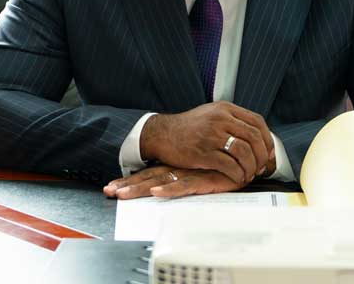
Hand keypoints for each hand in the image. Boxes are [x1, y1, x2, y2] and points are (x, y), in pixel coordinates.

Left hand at [103, 165, 242, 199]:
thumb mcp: (200, 172)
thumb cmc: (222, 165)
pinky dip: (170, 190)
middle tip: (108, 191)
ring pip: (159, 181)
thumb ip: (188, 176)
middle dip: (128, 186)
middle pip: (148, 178)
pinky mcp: (202, 181)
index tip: (110, 187)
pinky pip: (184, 186)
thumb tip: (166, 183)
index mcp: (176, 168)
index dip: (130, 181)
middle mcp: (178, 170)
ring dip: (139, 189)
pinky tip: (158, 192)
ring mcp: (189, 174)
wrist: (244, 159)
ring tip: (120, 194)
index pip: (148, 174)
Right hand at [140, 101, 274, 184]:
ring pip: (244, 152)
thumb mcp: (212, 114)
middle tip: (261, 168)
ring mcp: (211, 135)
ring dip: (251, 167)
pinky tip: (237, 178)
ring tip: (249, 174)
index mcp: (225, 109)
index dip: (267, 139)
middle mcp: (220, 119)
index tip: (269, 153)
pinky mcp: (203, 152)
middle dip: (262, 155)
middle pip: (253, 137)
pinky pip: (229, 165)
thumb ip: (233, 121)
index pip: (257, 122)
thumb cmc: (190, 127)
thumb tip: (258, 136)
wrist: (162, 134)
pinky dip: (237, 174)